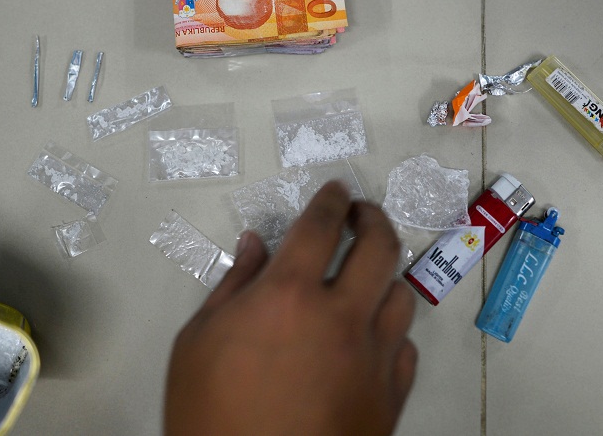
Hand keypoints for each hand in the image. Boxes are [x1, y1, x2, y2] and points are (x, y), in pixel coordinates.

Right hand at [165, 181, 416, 435]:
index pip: (319, 226)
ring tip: (365, 277)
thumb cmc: (208, 412)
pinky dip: (390, 332)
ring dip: (384, 276)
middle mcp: (342, 317)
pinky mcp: (390, 397)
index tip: (336, 189)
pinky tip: (370, 337)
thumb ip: (233, 285)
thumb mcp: (197, 341)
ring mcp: (373, 358)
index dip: (330, 199)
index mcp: (288, 296)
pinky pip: (404, 348)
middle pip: (380, 247)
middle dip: (373, 218)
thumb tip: (257, 244)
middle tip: (361, 214)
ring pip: (401, 296)